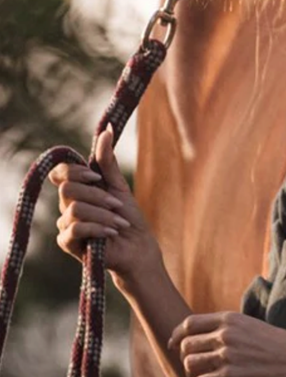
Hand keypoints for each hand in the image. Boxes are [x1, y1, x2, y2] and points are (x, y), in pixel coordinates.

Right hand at [49, 126, 159, 280]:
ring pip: (74, 209)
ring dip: (102, 214)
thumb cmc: (127, 216)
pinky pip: (75, 229)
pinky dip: (97, 227)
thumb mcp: (118, 185)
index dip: (73, 171)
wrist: (136, 247)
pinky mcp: (67, 243)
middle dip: (97, 195)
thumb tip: (107, 129)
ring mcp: (65, 224)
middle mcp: (67, 205)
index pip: (59, 172)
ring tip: (119, 222)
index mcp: (78, 189)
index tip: (96, 176)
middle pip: (67, 189)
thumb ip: (107, 161)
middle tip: (117, 204)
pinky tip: (111, 232)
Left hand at [168, 312, 285, 376]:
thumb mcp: (250, 325)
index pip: (190, 323)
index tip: (173, 345)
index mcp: (229, 319)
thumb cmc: (275, 345)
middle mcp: (225, 334)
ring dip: (191, 375)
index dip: (177, 335)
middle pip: (187, 345)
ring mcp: (227, 354)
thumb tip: (208, 334)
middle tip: (195, 369)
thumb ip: (229, 327)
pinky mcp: (230, 376)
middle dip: (186, 359)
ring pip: (190, 364)